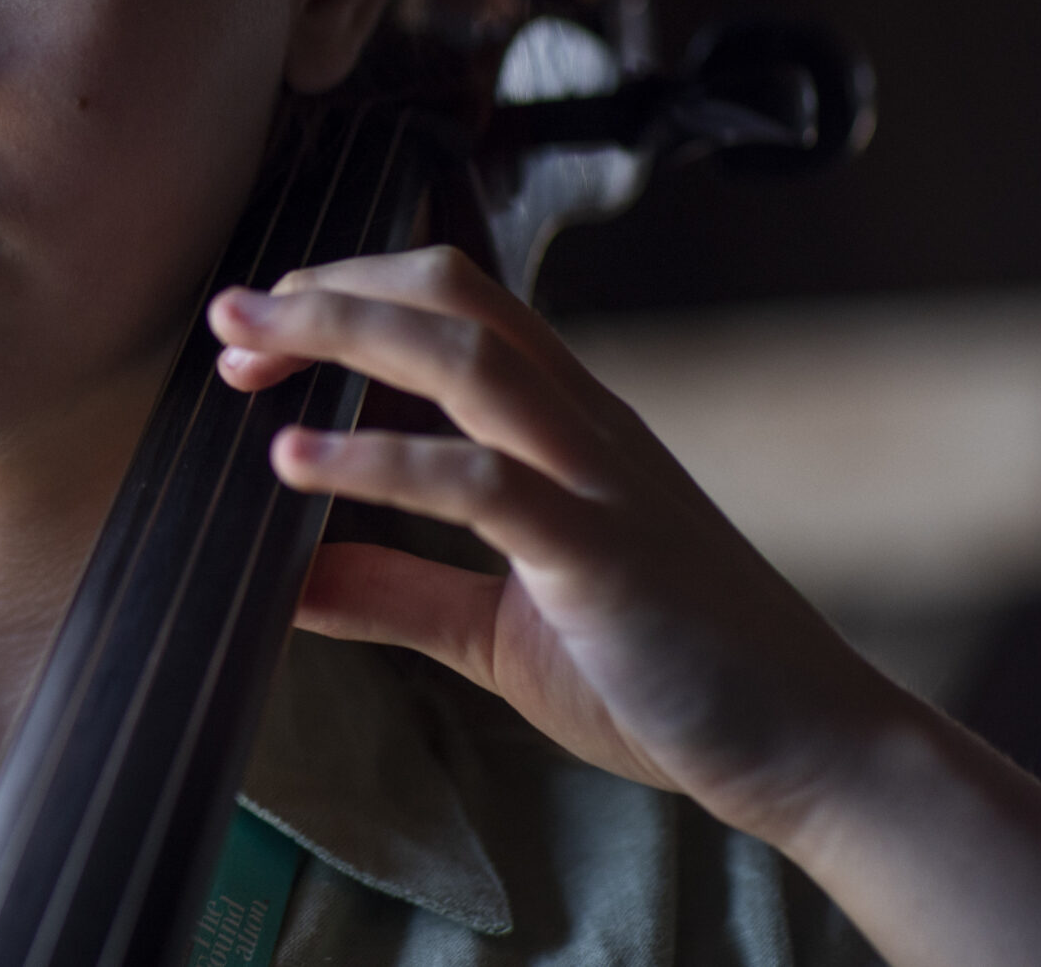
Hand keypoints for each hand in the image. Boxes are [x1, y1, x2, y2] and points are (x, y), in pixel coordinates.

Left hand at [209, 244, 1040, 966]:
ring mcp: (598, 482)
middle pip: (450, 299)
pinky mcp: (602, 555)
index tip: (257, 337)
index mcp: (565, 425)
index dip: (348, 298)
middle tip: (228, 314)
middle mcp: (583, 426)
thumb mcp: (497, 630)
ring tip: (244, 355)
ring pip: (466, 359)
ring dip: (343, 337)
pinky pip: (480, 481)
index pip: (453, 307)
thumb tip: (284, 580)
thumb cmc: (664, 678)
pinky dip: (377, 462)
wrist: (812, 749)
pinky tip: (294, 465)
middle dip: (329, 290)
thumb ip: (396, 592)